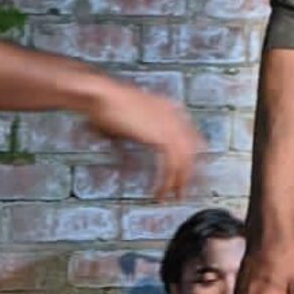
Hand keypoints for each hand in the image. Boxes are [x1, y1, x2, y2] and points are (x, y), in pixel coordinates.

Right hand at [85, 80, 199, 202]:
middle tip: (181, 192)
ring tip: (169, 197)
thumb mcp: (128, 120)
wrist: (102, 96)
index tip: (187, 174)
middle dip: (188, 175)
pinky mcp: (161, 137)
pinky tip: (160, 190)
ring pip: (184, 161)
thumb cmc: (106, 104)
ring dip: (178, 182)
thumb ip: (138, 135)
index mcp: (169, 108)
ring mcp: (170, 125)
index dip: (191, 158)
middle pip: (191, 151)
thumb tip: (134, 154)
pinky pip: (171, 165)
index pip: (191, 136)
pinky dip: (167, 180)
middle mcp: (174, 116)